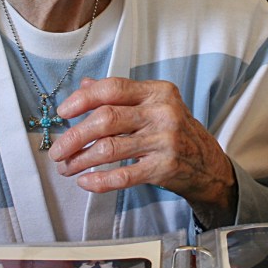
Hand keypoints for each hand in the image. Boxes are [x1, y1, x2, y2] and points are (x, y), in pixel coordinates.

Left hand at [50, 77, 235, 226]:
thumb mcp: (154, 105)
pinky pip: (123, 176)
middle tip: (58, 149)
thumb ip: (121, 95)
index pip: (113, 88)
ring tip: (67, 167)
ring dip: (80, 160)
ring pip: (109, 148)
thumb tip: (85, 85)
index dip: (83, 99)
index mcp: (157, 92)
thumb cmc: (176, 131)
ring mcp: (164, 141)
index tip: (64, 112)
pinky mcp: (164, 168)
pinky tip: (86, 182)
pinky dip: (99, 181)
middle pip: (106, 119)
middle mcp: (162, 113)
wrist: (209, 164)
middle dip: (74, 136)